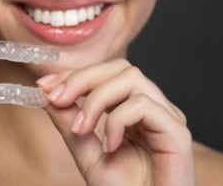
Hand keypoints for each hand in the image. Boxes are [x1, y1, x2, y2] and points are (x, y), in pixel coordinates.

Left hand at [38, 59, 194, 185]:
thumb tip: (48, 94)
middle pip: (121, 68)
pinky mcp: (177, 133)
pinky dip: (117, 120)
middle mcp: (153, 108)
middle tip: (57, 98)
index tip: (45, 85)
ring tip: (81, 129)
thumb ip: (71, 124)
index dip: (76, 75)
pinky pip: (143, 105)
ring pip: (131, 79)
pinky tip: (109, 146)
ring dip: (96, 99)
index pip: (107, 75)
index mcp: (135, 111)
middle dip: (83, 78)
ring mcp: (167, 118)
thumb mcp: (88, 155)